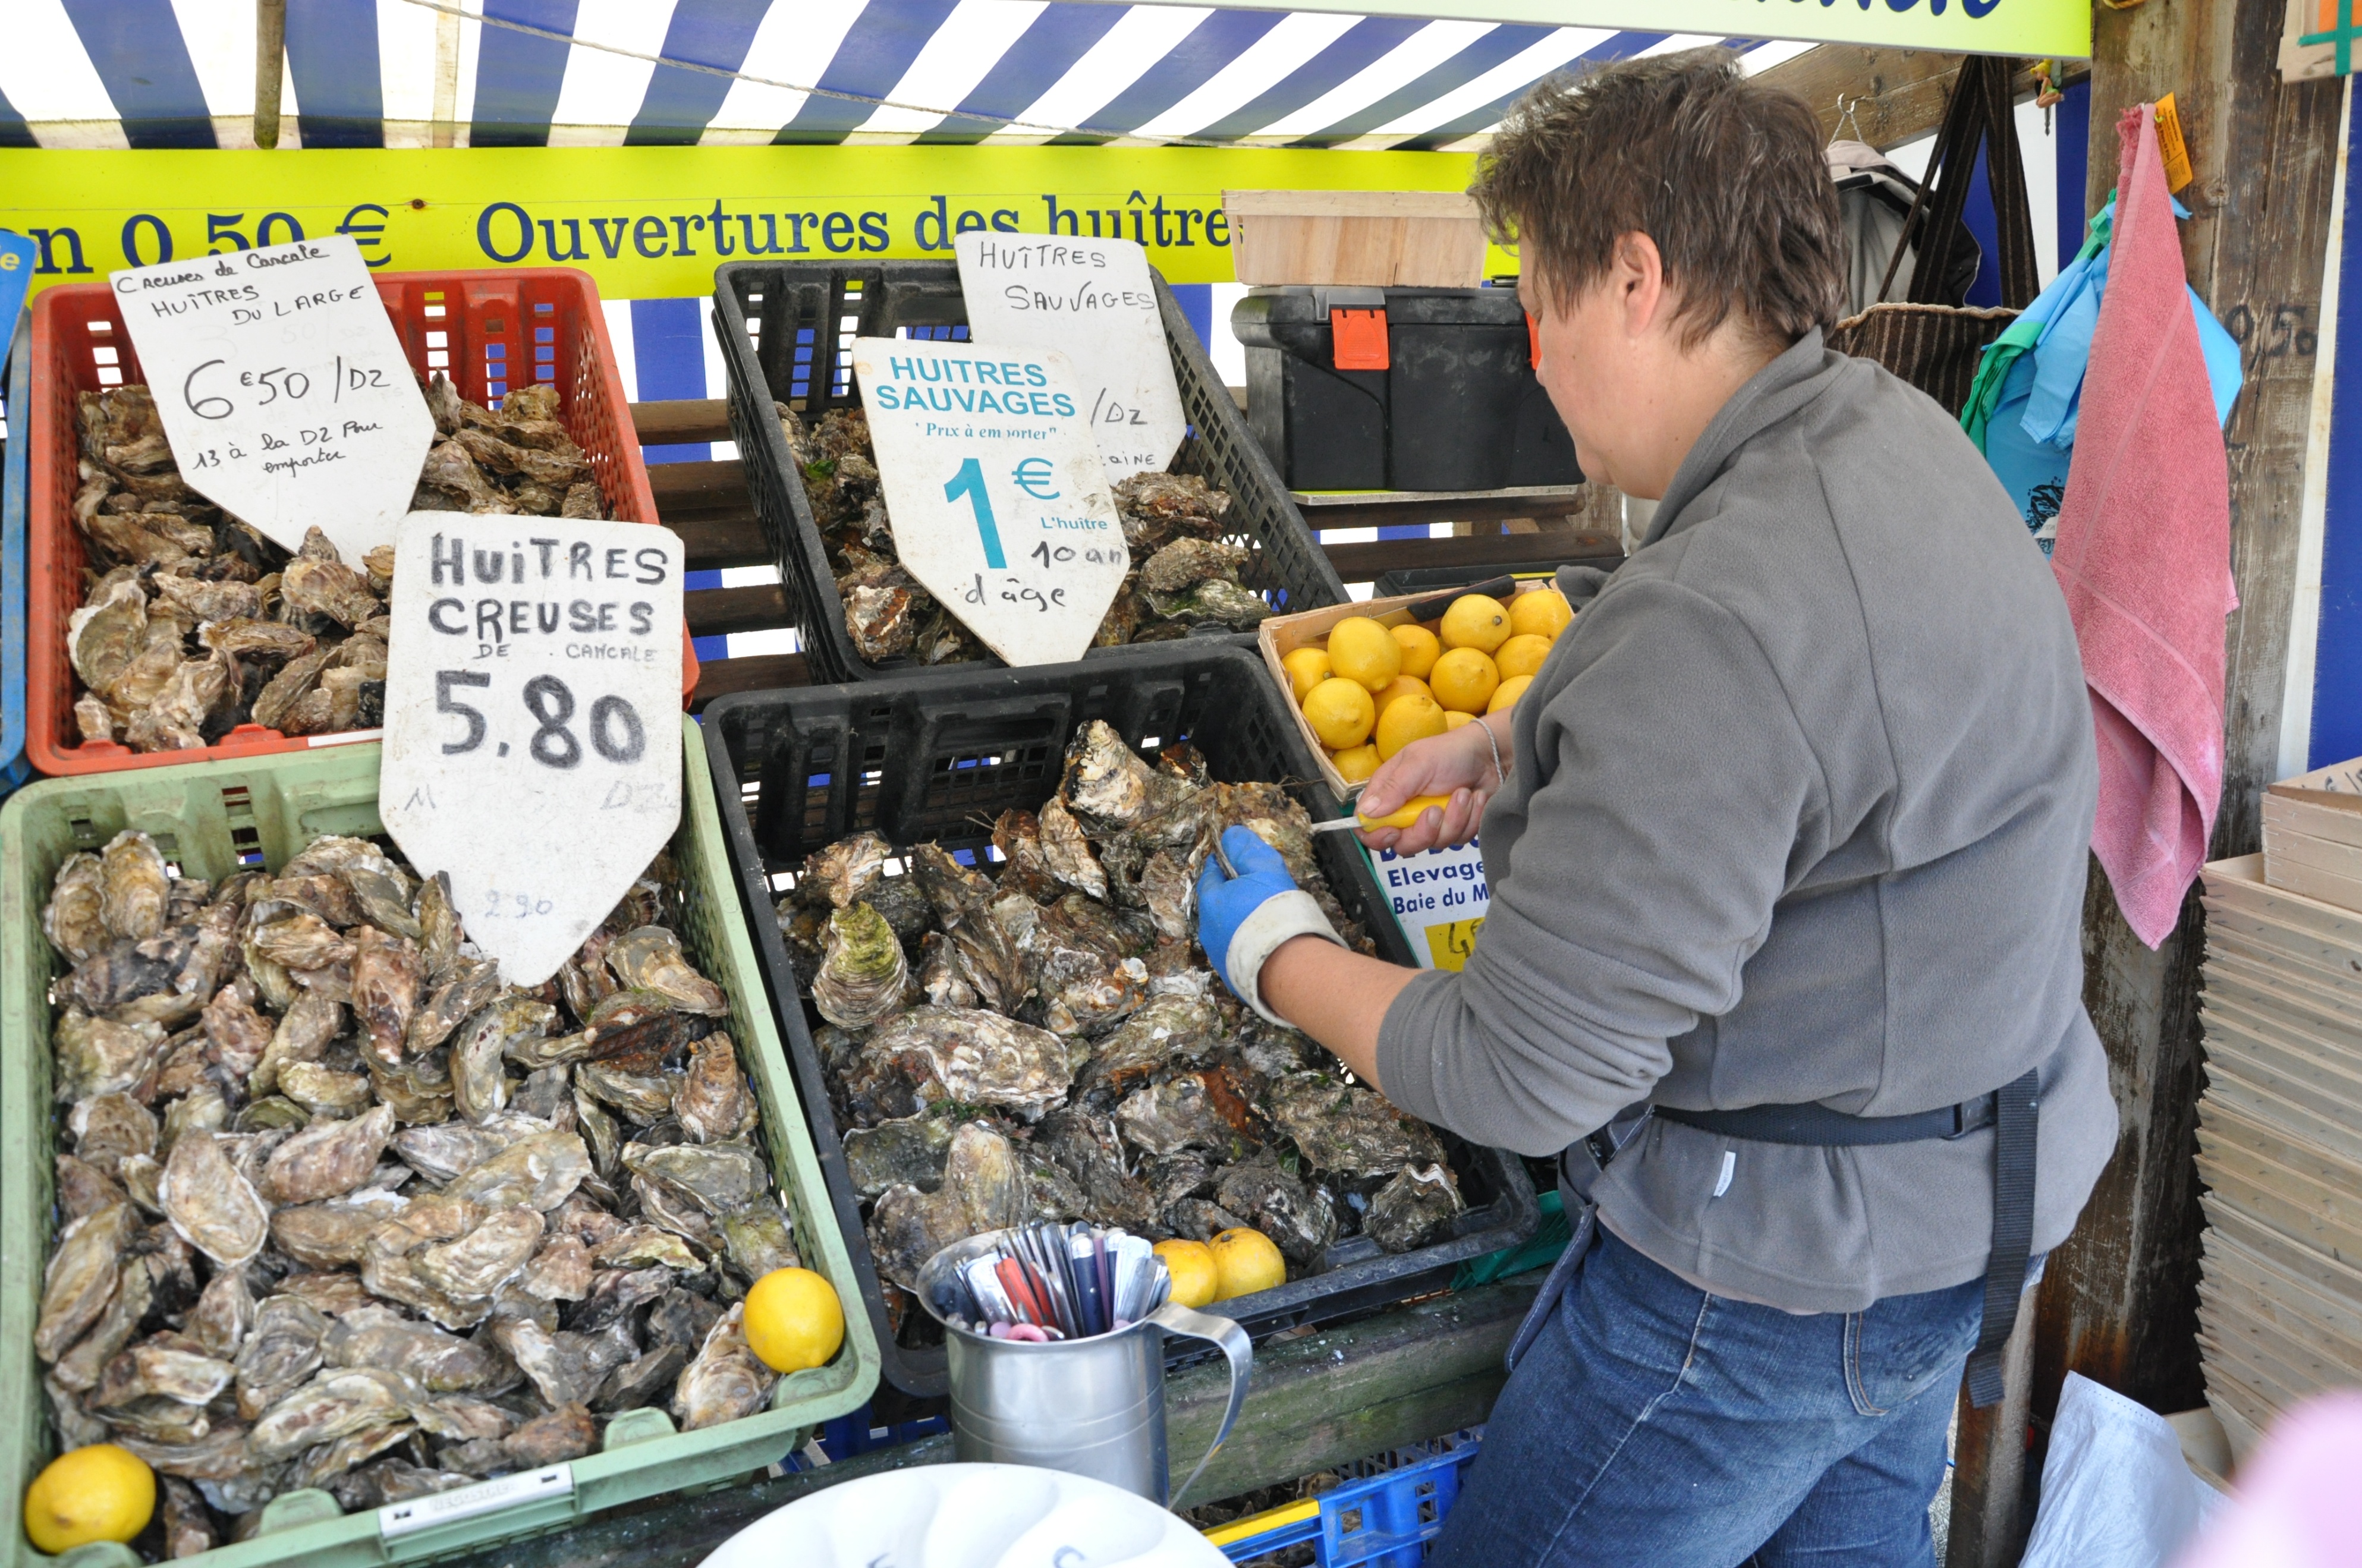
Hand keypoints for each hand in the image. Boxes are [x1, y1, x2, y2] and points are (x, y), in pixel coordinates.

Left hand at [1194, 827, 1300, 996]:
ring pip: (1227, 927)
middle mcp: (1207, 929)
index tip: (1244, 864)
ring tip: (1265, 916)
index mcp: (1210, 901)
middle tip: (1260, 890)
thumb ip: (1245, 848)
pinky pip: (1237, 949)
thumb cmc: (1274, 910)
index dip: (1227, 865)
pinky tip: (1265, 940)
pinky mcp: (1231, 973)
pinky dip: (1248, 941)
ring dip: (1241, 919)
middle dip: (1235, 893)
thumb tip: (1230, 835)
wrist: (1287, 965)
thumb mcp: (1263, 867)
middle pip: (1219, 902)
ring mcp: (1218, 954)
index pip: (1211, 873)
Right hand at [1357, 717, 1502, 855]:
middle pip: (1402, 843)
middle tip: (1436, 810)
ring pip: (1435, 844)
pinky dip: (1470, 819)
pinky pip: (1459, 839)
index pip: (1368, 826)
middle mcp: (1407, 812)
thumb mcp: (1419, 763)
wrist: (1492, 755)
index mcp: (1389, 793)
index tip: (1394, 832)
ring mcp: (1432, 823)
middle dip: (1423, 832)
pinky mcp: (1455, 828)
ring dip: (1454, 819)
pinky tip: (1476, 798)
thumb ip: (1394, 788)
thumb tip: (1367, 813)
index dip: (1376, 836)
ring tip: (1464, 793)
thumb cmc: (1451, 752)